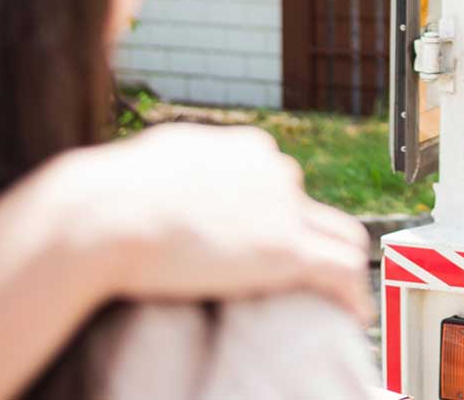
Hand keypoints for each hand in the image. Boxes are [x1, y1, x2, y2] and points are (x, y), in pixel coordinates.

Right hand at [63, 124, 372, 317]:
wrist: (109, 213)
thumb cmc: (114, 191)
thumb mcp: (159, 158)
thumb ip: (184, 163)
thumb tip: (172, 167)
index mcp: (246, 149)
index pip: (280, 182)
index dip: (277, 217)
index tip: (268, 246)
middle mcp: (274, 168)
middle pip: (311, 209)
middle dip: (310, 240)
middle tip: (307, 276)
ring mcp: (284, 206)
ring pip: (340, 235)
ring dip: (342, 267)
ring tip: (341, 299)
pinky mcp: (285, 247)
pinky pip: (340, 269)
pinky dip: (352, 293)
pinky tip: (354, 315)